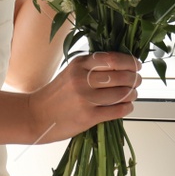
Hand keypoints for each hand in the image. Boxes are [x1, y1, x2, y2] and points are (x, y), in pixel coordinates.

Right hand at [24, 52, 141, 142]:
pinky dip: (127, 108)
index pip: (112, 59)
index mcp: (79, 64)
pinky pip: (116, 110)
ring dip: (132, 94)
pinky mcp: (88, 116)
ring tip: (133, 94)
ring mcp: (85, 98)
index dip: (130, 62)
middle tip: (137, 81)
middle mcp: (82, 79)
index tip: (137, 65)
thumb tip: (122, 67)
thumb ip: (92, 67)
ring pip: (121, 93)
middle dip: (134, 79)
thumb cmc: (55, 95)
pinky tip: (127, 106)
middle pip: (120, 76)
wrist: (36, 115)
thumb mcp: (71, 72)